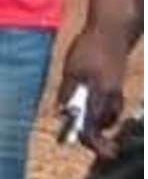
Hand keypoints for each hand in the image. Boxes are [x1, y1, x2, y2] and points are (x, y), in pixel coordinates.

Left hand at [58, 20, 134, 144]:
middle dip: (100, 138)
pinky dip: (102, 111)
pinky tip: (91, 108)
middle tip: (98, 147)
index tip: (89, 147)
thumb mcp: (72, 69)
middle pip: (104, 124)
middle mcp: (112, 95)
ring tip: (87, 128)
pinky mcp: (117, 84)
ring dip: (99, 123)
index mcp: (99, 93)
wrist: (112, 31)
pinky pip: (112, 105)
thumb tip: (61, 113)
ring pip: (110, 115)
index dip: (91, 140)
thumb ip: (67, 92)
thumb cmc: (89, 48)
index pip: (94, 124)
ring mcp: (117, 89)